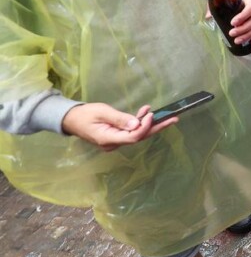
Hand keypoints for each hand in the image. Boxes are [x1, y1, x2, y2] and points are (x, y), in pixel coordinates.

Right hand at [62, 102, 176, 150]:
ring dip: (149, 123)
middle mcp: (114, 144)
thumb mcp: (102, 113)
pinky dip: (139, 122)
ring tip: (161, 113)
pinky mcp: (116, 137)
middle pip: (139, 137)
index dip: (145, 127)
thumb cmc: (85, 114)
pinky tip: (145, 112)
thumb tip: (137, 124)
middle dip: (156, 127)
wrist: (71, 120)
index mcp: (108, 139)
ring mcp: (115, 141)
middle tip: (174, 119)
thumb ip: (119, 118)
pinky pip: (131, 132)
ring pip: (137, 134)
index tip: (151, 115)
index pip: (133, 137)